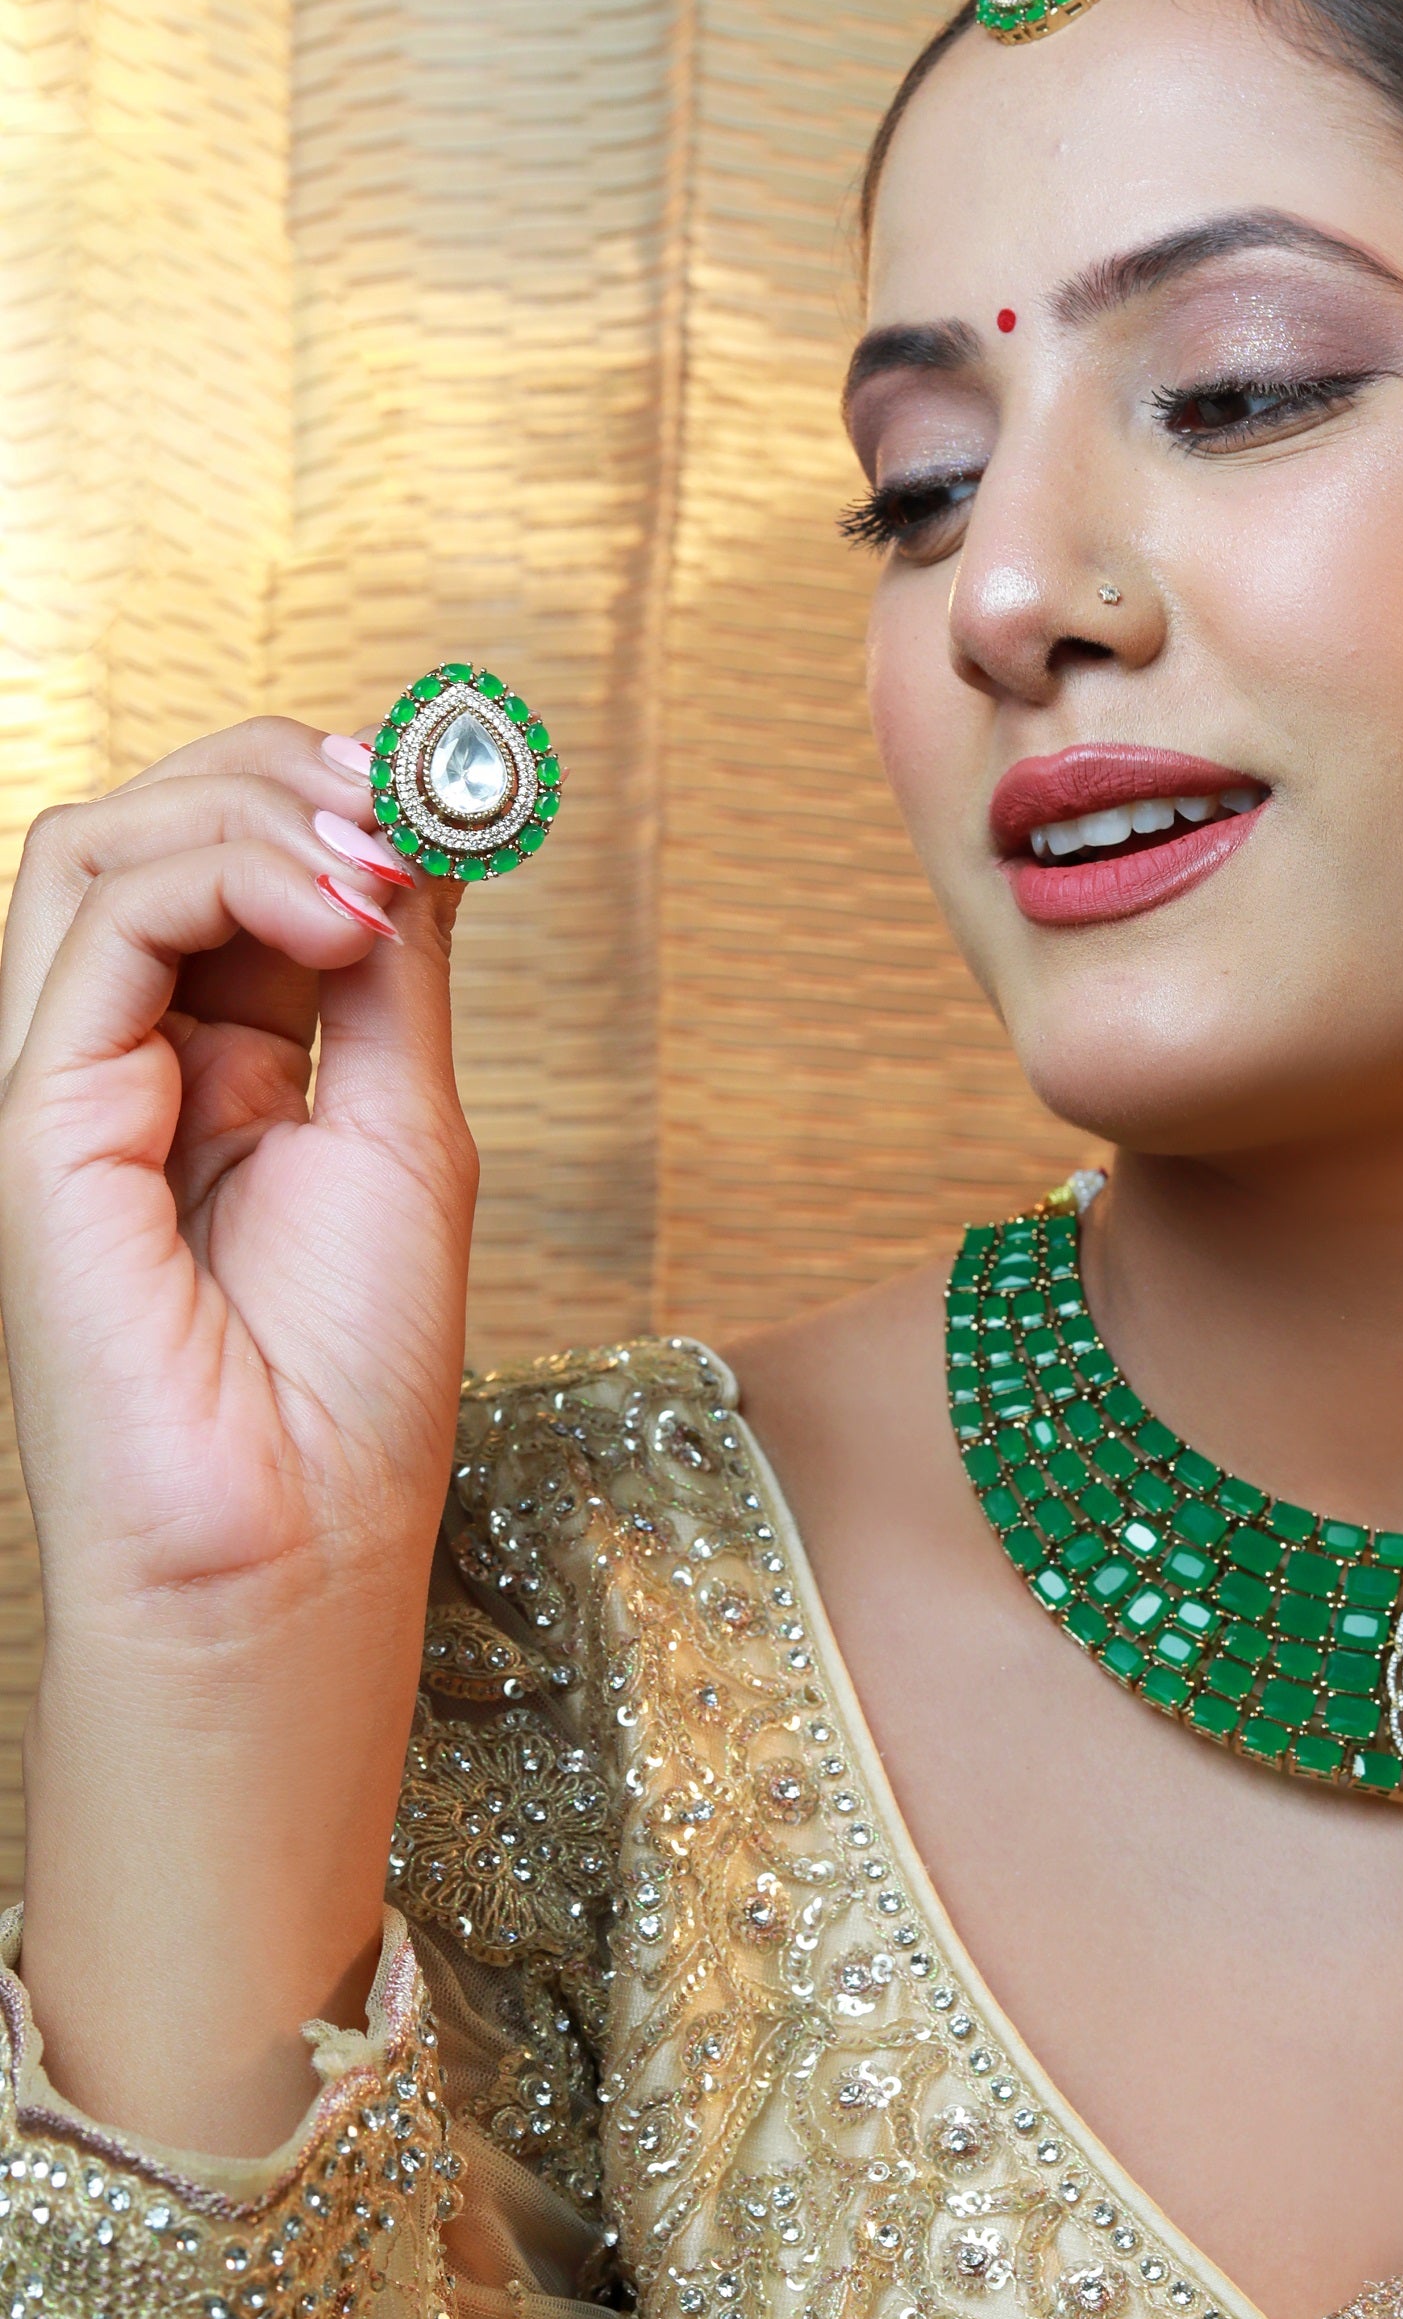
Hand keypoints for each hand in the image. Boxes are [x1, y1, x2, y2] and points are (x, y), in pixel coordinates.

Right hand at [0, 717, 477, 2146]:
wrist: (295, 1542)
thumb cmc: (350, 1379)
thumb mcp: (404, 1128)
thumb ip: (390, 980)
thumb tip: (416, 829)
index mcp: (214, 1060)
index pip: (234, 861)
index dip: (330, 798)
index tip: (446, 788)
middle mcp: (125, 1056)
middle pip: (155, 826)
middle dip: (288, 777)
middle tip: (406, 801)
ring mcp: (69, 1082)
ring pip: (105, 846)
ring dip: (256, 812)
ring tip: (375, 866)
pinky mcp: (37, 1117)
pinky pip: (94, 922)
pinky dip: (223, 879)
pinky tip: (337, 921)